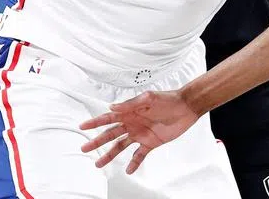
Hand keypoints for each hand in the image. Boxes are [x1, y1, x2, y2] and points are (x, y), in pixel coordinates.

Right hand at [79, 90, 199, 173]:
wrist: (186, 108)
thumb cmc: (168, 99)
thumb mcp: (149, 98)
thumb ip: (131, 104)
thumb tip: (112, 108)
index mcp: (129, 112)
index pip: (108, 118)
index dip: (95, 122)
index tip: (83, 127)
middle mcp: (132, 124)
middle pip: (110, 134)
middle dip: (97, 141)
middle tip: (85, 148)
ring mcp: (140, 134)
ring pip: (120, 147)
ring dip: (109, 155)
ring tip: (98, 164)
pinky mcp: (150, 143)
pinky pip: (139, 155)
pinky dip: (133, 163)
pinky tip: (128, 170)